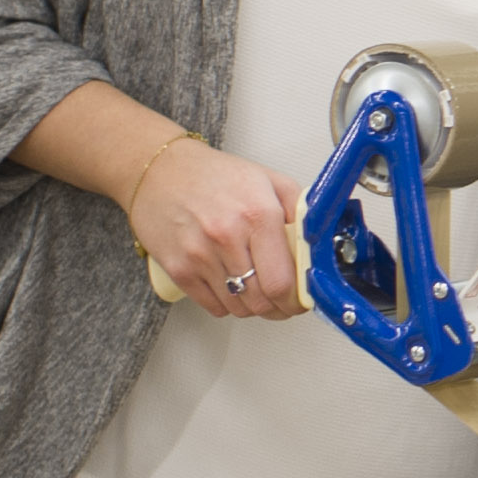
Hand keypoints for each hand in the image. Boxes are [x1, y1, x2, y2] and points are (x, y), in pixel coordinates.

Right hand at [129, 141, 307, 318]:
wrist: (159, 170)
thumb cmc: (215, 175)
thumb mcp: (269, 181)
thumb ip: (299, 212)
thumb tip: (318, 246)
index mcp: (257, 214)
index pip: (282, 282)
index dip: (296, 300)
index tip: (300, 300)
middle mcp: (227, 236)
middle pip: (261, 301)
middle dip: (278, 307)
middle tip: (282, 300)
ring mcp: (199, 255)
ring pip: (238, 307)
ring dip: (252, 305)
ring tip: (255, 287)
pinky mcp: (177, 268)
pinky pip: (212, 305)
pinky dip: (226, 303)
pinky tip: (230, 284)